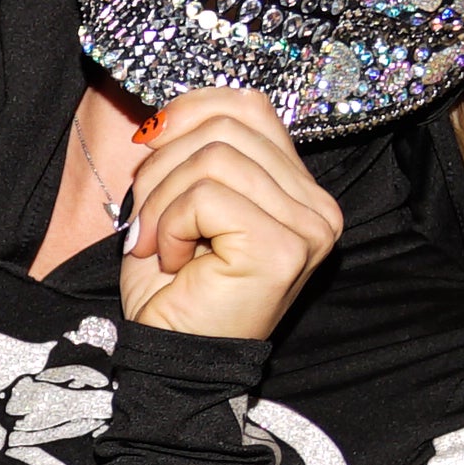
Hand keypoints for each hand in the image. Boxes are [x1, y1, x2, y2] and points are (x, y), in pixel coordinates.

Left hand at [114, 89, 338, 342]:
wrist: (172, 358)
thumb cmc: (174, 287)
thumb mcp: (181, 199)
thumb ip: (194, 149)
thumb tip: (167, 115)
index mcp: (298, 189)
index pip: (249, 106)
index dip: (189, 112)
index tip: (150, 149)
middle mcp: (317, 207)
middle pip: (227, 126)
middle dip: (165, 165)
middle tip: (146, 218)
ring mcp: (308, 228)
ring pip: (214, 157)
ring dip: (163, 200)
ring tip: (158, 245)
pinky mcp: (282, 248)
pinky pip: (206, 195)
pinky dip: (170, 224)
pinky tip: (173, 262)